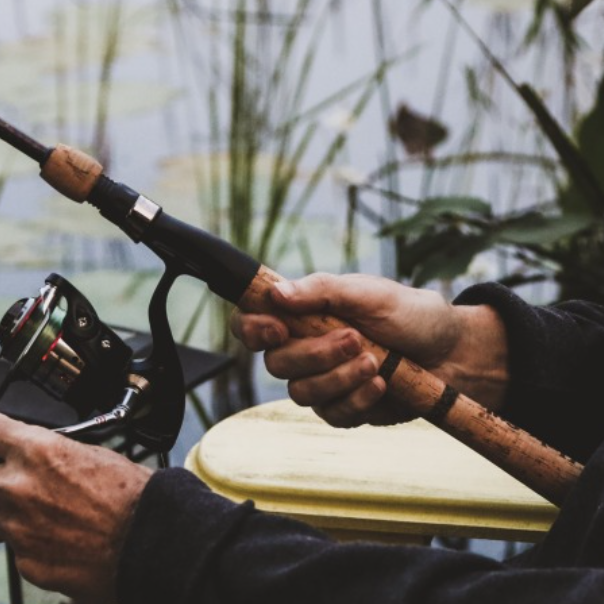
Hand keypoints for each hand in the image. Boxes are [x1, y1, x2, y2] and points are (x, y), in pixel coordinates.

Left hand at [0, 412, 151, 602]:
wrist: (152, 543)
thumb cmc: (132, 496)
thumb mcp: (90, 453)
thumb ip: (50, 451)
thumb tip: (32, 451)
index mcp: (36, 451)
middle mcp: (19, 488)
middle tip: (4, 482)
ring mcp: (19, 529)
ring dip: (5, 515)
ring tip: (37, 516)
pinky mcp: (28, 562)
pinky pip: (16, 549)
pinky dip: (31, 545)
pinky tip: (60, 540)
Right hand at [230, 273, 508, 427]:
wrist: (454, 353)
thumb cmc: (411, 315)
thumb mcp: (369, 293)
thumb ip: (321, 291)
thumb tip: (276, 293)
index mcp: (301, 315)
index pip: (251, 323)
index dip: (251, 328)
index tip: (276, 328)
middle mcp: (303, 349)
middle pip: (275, 363)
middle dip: (314, 354)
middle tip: (356, 339)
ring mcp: (321, 382)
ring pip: (300, 393)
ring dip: (339, 377)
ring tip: (376, 361)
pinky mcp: (343, 409)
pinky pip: (331, 414)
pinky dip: (358, 398)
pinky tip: (382, 383)